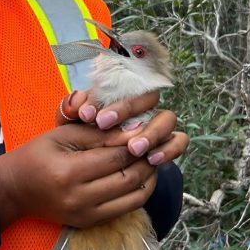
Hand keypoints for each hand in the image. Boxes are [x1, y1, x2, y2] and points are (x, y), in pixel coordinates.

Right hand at [0, 123, 157, 230]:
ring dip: (148, 178)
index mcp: (69, 172)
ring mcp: (86, 215)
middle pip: (129, 178)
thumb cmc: (35, 155)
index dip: (136, 142)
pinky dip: (138, 193)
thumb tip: (134, 132)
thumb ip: (98, 134)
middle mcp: (79, 198)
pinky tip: (139, 177)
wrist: (14, 190)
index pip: (117, 156)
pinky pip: (124, 209)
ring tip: (150, 160)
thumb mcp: (62, 135)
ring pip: (133, 197)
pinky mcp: (89, 223)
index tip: (145, 130)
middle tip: (153, 144)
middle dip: (146, 159)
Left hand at [57, 89, 188, 167]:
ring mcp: (158, 124)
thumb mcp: (70, 124)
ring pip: (167, 118)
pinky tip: (152, 159)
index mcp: (121, 94)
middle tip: (104, 125)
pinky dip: (169, 149)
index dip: (103, 98)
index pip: (121, 84)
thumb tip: (77, 101)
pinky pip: (178, 141)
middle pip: (149, 96)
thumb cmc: (81, 136)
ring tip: (133, 149)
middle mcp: (143, 106)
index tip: (86, 115)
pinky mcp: (168, 144)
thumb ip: (70, 110)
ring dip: (151, 132)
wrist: (91, 164)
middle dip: (128, 109)